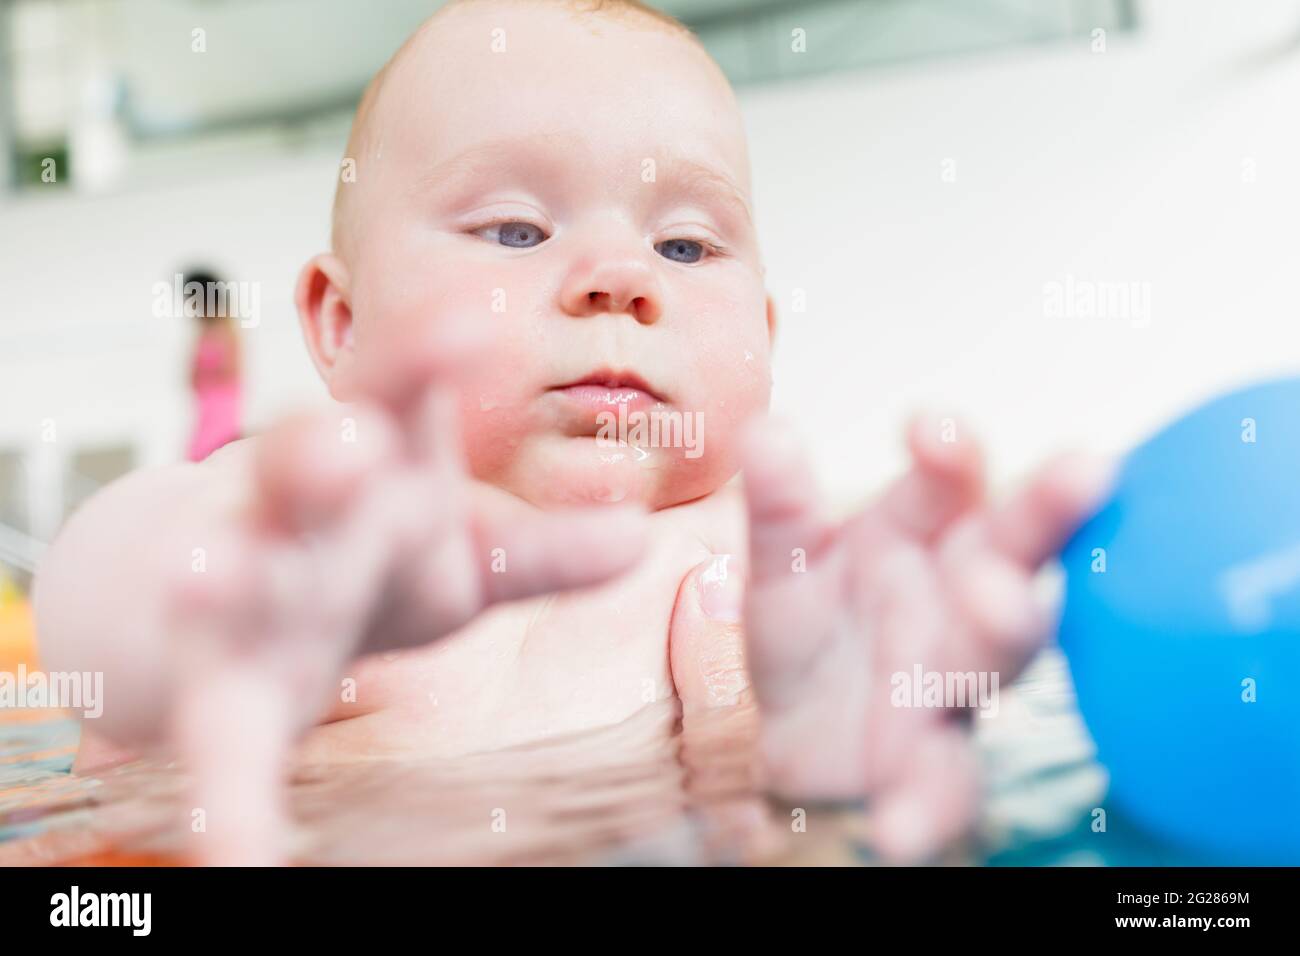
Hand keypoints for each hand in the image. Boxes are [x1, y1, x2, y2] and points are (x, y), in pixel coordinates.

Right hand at [166, 384, 646, 864]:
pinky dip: (228, 799)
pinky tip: (239, 852)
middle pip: (302, 473)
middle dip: (320, 456)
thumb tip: (638, 538)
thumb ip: (542, 551)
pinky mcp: (217, 692)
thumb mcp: (456, 550)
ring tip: (211, 574)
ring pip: (230, 575)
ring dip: (223, 574)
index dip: (425, 361)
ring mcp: (242, 598)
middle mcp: (300, 517)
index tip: (461, 321)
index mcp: (372, 472)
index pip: (395, 401)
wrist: (216, 593)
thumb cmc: (360, 555)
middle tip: (346, 445)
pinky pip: (219, 747)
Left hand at [738, 414, 1108, 861]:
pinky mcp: (933, 766)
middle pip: (1011, 547)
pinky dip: (928, 808)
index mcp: (920, 534)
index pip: (948, 480)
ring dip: (1005, 627)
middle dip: (1041, 510)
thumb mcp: (783, 560)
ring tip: (999, 609)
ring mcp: (954, 682)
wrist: (797, 729)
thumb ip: (778, 505)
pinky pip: (944, 786)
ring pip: (995, 652)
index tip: (930, 424)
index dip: (949, 451)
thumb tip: (765, 429)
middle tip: (1080, 470)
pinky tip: (901, 828)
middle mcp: (958, 597)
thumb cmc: (813, 620)